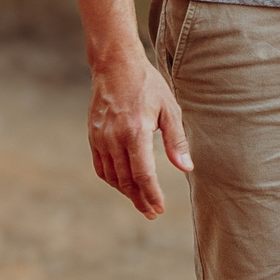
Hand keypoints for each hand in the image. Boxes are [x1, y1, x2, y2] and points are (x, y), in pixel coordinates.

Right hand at [87, 50, 190, 218]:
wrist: (115, 66)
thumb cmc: (148, 85)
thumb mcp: (170, 109)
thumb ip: (177, 141)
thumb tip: (186, 168)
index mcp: (135, 132)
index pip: (143, 174)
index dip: (152, 194)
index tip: (159, 208)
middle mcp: (114, 138)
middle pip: (126, 180)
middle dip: (140, 199)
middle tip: (153, 212)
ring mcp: (100, 138)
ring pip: (112, 176)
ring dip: (126, 192)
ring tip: (141, 202)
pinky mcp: (93, 136)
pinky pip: (101, 166)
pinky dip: (112, 179)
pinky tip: (124, 185)